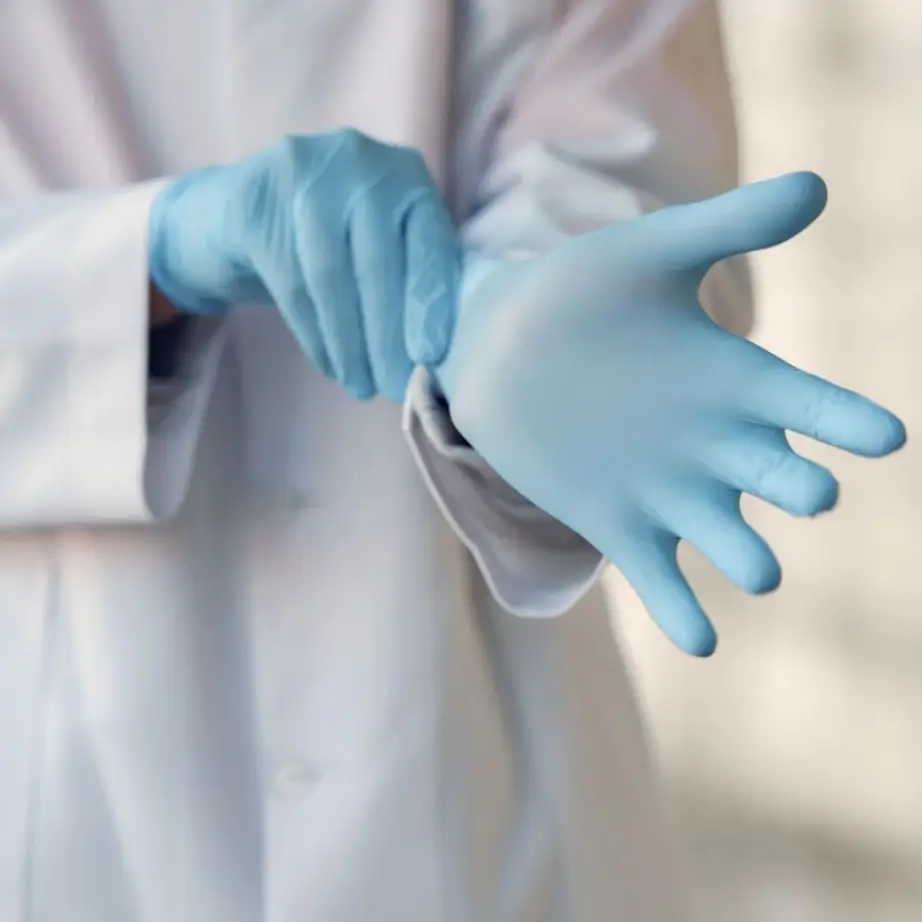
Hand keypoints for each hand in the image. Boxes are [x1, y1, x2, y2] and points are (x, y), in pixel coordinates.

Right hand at [148, 129, 458, 400]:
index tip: (430, 357)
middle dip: (387, 336)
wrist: (232, 216)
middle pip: (378, 263)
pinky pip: (292, 284)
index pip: (428, 241)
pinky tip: (330, 366)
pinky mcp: (255, 204)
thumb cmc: (329, 243)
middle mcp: (358, 161)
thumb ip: (412, 274)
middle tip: (394, 388)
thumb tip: (439, 353)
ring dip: (351, 344)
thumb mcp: (380, 244)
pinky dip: (315, 335)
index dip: (430, 301)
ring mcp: (302, 174)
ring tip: (361, 386)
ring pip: (333, 277)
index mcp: (404, 173)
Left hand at [435, 173, 905, 655]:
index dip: (846, 421)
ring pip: (730, 539)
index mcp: (731, 381)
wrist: (499, 343)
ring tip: (757, 569)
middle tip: (810, 488)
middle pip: (780, 479)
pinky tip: (700, 639)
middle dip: (799, 487)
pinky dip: (682, 612)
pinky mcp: (618, 525)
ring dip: (748, 557)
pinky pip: (662, 580)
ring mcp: (667, 490)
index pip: (809, 406)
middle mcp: (713, 444)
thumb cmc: (577, 293)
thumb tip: (820, 184)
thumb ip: (726, 227)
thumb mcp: (647, 253)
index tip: (883, 434)